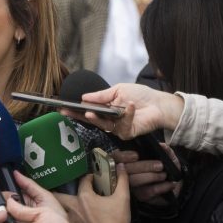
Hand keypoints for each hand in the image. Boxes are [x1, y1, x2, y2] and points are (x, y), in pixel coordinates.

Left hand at [54, 167, 129, 222]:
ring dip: (63, 202)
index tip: (95, 177)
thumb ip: (122, 180)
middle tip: (62, 185)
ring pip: (63, 207)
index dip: (90, 177)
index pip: (84, 180)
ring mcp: (74, 218)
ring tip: (68, 199)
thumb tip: (121, 166)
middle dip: (59, 190)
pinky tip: (76, 214)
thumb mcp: (123, 198)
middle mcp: (75, 206)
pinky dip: (69, 214)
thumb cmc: (117, 221)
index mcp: (85, 197)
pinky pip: (68, 218)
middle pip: (61, 195)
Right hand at [61, 83, 182, 138]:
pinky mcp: (127, 133)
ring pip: (103, 125)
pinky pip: (122, 125)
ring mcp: (117, 128)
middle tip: (68, 113)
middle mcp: (109, 119)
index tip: (63, 108)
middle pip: (91, 120)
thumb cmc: (140, 95)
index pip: (87, 110)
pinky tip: (131, 105)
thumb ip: (101, 96)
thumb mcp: (118, 90)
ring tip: (90, 112)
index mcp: (106, 108)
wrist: (159, 104)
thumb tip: (84, 97)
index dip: (75, 110)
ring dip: (97, 118)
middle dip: (79, 116)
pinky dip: (128, 114)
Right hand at [114, 146, 181, 204]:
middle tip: (159, 165)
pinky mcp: (140, 196)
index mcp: (129, 159)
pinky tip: (169, 184)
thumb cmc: (167, 168)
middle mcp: (127, 173)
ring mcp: (132, 186)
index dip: (124, 156)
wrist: (175, 184)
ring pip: (135, 182)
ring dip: (151, 177)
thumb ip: (166, 151)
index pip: (117, 157)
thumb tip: (162, 146)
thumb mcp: (168, 157)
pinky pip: (146, 192)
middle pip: (126, 170)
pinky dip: (159, 188)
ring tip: (164, 175)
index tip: (136, 155)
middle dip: (143, 166)